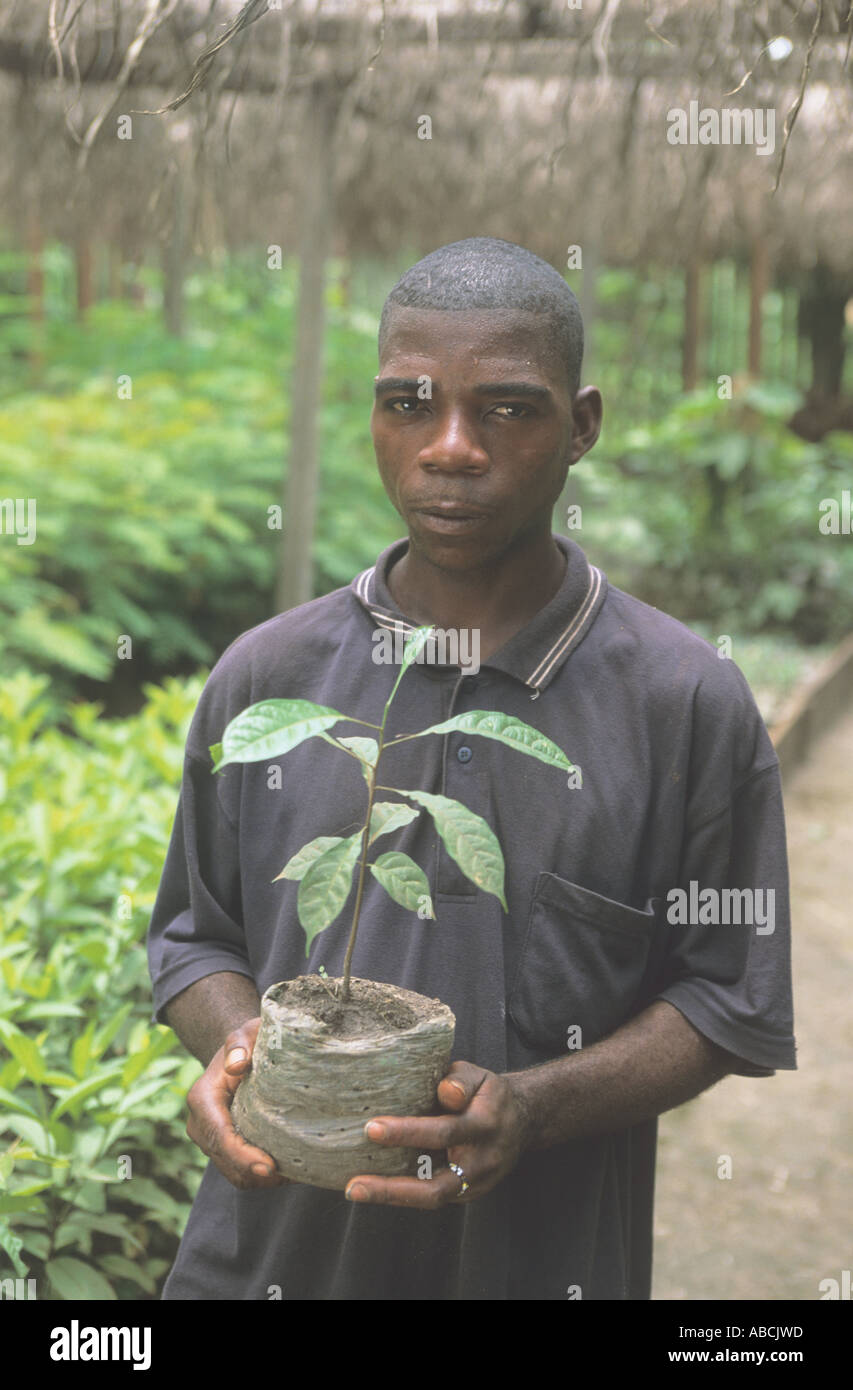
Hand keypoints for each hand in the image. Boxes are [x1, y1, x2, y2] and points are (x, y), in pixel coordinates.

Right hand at [185, 1017, 287, 1190]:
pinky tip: (286, 1168)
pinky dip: (259, 1177)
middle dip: (255, 1173)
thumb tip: (238, 1064)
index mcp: (202, 1098)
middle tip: (290, 1175)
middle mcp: (200, 1124)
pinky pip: (239, 1173)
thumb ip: (240, 1043)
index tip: (269, 1167)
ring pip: (232, 1173)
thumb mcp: (247, 1033)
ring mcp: (209, 1140)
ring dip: (259, 1179)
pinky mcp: (222, 1149)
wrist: (239, 1054)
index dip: (243, 1156)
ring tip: (292, 1172)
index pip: (220, 1136)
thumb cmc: (248, 1042)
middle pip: (226, 1161)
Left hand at [343, 1060, 530, 1208]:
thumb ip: (459, 1080)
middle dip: (392, 1188)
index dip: (407, 1132)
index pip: (443, 1132)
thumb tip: (445, 1092)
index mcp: (484, 1125)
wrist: (523, 1121)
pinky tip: (375, 1186)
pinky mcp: (469, 1194)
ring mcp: (476, 1183)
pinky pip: (433, 1197)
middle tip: (354, 1184)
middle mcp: (482, 1161)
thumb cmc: (488, 1094)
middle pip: (436, 1186)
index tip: (371, 1128)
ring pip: (432, 1199)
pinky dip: (403, 1194)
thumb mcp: (479, 1075)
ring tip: (356, 1189)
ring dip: (392, 1197)